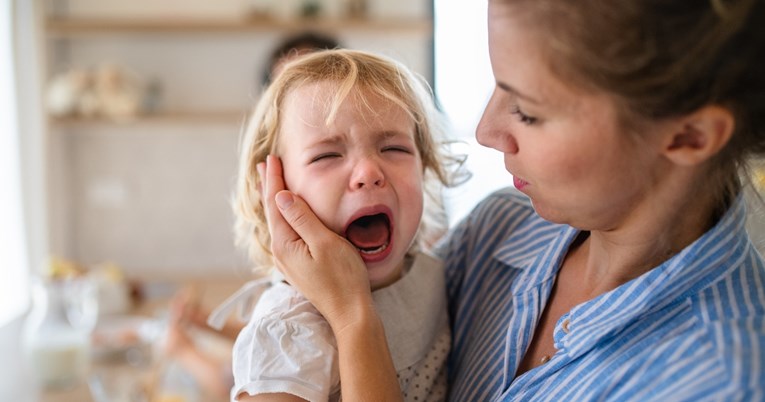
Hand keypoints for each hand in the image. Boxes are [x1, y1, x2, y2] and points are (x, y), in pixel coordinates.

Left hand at [260, 155, 374, 331]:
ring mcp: (289, 261)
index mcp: (285, 243)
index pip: (276, 203)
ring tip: (270, 184)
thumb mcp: (325, 243)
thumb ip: (302, 218)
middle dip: (270, 187)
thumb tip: (281, 196)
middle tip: (264, 164)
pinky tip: (285, 215)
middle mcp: (282, 252)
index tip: (271, 159)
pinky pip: (286, 233)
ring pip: (278, 223)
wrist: (350, 312)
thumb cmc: (343, 277)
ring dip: (275, 201)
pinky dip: (284, 216)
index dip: (274, 179)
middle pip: (272, 212)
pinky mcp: (298, 266)